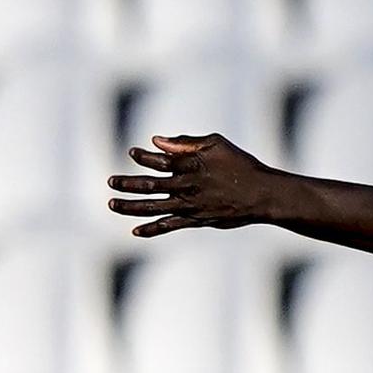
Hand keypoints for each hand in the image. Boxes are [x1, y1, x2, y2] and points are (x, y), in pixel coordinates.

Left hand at [107, 133, 279, 236]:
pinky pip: (169, 226)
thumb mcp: (216, 144)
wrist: (262, 195)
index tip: (132, 153)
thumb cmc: (242, 165)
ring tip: (112, 204)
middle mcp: (185, 186)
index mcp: (189, 165)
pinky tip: (136, 231)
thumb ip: (185, 143)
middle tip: (110, 182)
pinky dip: (152, 229)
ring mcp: (189, 205)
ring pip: (153, 207)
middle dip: (127, 183)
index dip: (142, 156)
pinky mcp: (196, 220)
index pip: (157, 160)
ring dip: (130, 206)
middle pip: (148, 185)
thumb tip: (157, 142)